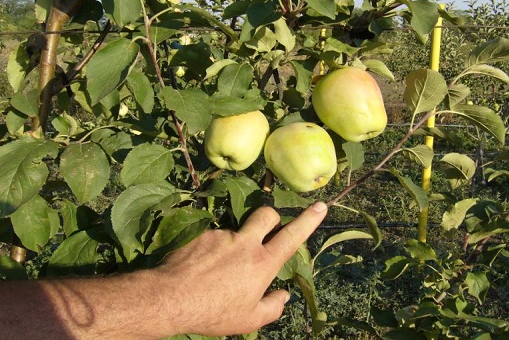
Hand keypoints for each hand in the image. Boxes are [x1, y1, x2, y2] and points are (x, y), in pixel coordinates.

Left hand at [155, 202, 327, 336]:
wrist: (169, 298)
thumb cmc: (213, 312)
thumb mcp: (248, 319)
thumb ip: (272, 307)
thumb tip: (283, 296)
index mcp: (262, 263)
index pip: (291, 236)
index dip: (309, 220)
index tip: (321, 206)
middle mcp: (245, 243)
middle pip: (267, 214)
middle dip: (272, 217)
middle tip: (265, 232)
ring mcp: (221, 235)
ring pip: (236, 230)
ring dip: (233, 244)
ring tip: (217, 270)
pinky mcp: (200, 233)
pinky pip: (212, 237)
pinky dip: (210, 249)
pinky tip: (199, 267)